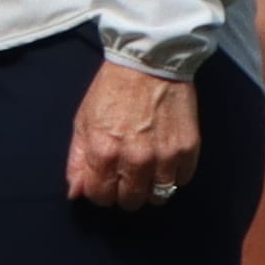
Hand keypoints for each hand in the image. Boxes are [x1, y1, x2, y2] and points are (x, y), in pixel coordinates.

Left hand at [65, 58, 202, 211]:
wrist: (149, 63)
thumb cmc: (112, 90)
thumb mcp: (83, 121)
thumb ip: (77, 160)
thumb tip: (76, 192)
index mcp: (104, 151)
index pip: (101, 196)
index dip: (100, 192)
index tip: (104, 181)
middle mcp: (135, 159)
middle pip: (130, 201)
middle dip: (124, 192)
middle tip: (125, 176)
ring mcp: (165, 156)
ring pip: (158, 197)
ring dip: (150, 188)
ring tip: (146, 170)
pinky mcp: (188, 150)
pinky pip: (181, 181)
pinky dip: (173, 175)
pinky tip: (164, 159)